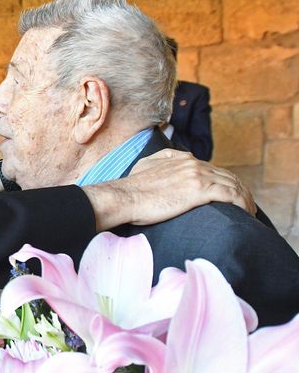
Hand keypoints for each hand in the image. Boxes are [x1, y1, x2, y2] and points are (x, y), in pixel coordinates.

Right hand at [84, 149, 253, 230]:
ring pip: (234, 184)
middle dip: (241, 190)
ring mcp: (197, 175)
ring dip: (246, 198)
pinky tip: (245, 213)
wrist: (124, 197)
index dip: (227, 181)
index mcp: (183, 159)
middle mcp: (193, 164)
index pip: (215, 168)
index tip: (231, 195)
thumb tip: (169, 160)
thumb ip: (161, 160)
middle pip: (229, 175)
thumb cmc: (131, 188)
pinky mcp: (199, 190)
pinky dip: (242, 203)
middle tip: (247, 206)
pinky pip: (231, 195)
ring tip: (249, 212)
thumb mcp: (145, 165)